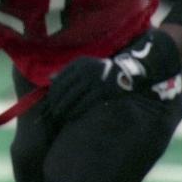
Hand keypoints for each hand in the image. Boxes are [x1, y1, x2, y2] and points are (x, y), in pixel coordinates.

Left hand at [47, 29, 181, 120]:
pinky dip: (76, 112)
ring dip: (64, 110)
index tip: (49, 104)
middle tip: (52, 115)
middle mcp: (86, 69)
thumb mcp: (87, 66)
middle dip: (56, 104)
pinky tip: (71, 118)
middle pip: (64, 90)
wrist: (132, 72)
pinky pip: (85, 104)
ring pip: (72, 98)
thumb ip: (69, 73)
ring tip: (59, 118)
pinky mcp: (104, 90)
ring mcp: (95, 79)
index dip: (52, 94)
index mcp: (80, 63)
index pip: (59, 81)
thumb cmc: (104, 72)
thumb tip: (50, 79)